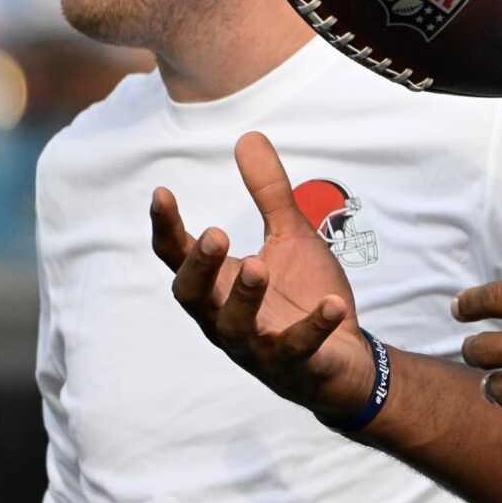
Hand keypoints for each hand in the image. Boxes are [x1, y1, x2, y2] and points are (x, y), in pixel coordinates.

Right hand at [149, 131, 379, 421]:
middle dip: (200, 266)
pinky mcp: (294, 366)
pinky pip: (299, 349)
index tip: (161, 192)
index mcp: (218, 285)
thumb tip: (248, 136)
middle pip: (193, 297)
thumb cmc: (299, 295)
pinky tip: (334, 303)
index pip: (179, 257)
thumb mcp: (288, 236)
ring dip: (244, 297)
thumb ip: (268, 193)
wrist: (341, 360)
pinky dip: (315, 326)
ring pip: (234, 328)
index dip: (167, 228)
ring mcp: (257, 347)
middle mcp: (225, 318)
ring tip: (257, 265)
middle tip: (215, 233)